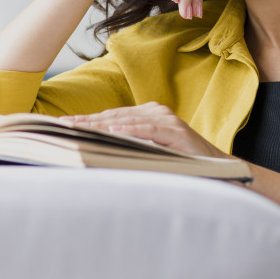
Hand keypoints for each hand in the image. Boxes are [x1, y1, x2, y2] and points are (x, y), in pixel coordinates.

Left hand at [60, 102, 228, 159]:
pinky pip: (147, 130)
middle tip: (63, 125)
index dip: (88, 120)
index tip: (65, 124)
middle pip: (114, 116)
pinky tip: (111, 132)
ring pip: (126, 120)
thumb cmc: (180, 162)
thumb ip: (130, 145)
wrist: (216, 167)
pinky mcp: (175, 130)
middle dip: (87, 121)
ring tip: (79, 127)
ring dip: (100, 124)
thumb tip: (98, 149)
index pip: (111, 117)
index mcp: (148, 114)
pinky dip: (128, 130)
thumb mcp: (151, 151)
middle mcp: (155, 112)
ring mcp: (166, 119)